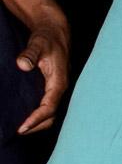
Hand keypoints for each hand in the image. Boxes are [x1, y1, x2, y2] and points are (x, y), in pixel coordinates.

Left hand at [16, 12, 69, 134]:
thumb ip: (30, 54)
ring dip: (39, 122)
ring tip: (22, 128)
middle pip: (53, 115)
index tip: (22, 127)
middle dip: (37, 126)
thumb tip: (22, 65)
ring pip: (52, 113)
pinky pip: (50, 107)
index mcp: (60, 81)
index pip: (50, 107)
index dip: (36, 119)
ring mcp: (59, 88)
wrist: (56, 32)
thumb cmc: (47, 38)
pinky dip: (40, 116)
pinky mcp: (55, 87)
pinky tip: (28, 116)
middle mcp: (61, 87)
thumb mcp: (38, 44)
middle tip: (18, 132)